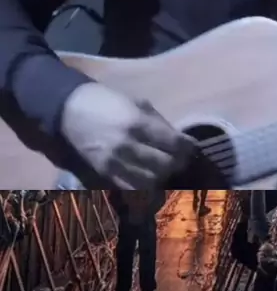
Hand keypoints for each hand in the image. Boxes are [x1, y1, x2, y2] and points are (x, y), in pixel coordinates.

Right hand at [60, 82, 194, 187]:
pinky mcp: (104, 174)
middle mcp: (128, 146)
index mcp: (138, 123)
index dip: (188, 147)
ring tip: (164, 168)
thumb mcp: (136, 102)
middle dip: (178, 162)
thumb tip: (178, 138)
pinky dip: (144, 186)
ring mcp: (115, 163)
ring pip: (151, 181)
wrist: (70, 110)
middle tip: (180, 158)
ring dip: (162, 176)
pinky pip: (131, 189)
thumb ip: (158, 122)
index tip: (191, 146)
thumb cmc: (107, 100)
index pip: (174, 143)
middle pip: (166, 165)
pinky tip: (148, 178)